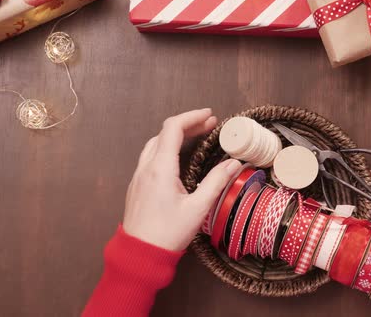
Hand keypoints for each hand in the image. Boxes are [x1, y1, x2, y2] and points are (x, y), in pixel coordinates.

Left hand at [123, 109, 241, 251]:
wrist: (139, 254)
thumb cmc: (168, 233)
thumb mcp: (198, 208)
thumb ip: (216, 182)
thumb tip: (234, 163)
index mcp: (160, 168)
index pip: (173, 128)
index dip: (192, 117)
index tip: (209, 115)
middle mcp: (146, 167)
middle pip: (164, 133)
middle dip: (187, 125)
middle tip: (209, 125)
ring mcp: (139, 176)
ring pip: (155, 144)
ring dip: (175, 136)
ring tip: (196, 137)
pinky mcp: (137, 186)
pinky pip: (150, 157)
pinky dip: (166, 148)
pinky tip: (178, 158)